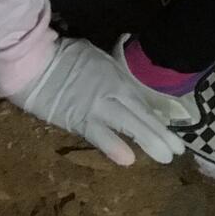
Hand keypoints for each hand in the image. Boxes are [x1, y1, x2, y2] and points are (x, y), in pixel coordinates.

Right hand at [10, 37, 185, 167]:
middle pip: (141, 115)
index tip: (171, 131)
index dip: (157, 118)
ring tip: (165, 157)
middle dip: (160, 134)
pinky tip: (128, 159)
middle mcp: (112, 92)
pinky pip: (99, 136)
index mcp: (117, 77)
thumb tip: (127, 56)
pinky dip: (114, 147)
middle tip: (178, 151)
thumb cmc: (66, 57)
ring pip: (128, 125)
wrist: (37, 64)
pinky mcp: (78, 120)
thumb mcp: (98, 57)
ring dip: (148, 141)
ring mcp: (97, 107)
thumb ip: (113, 67)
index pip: (142, 101)